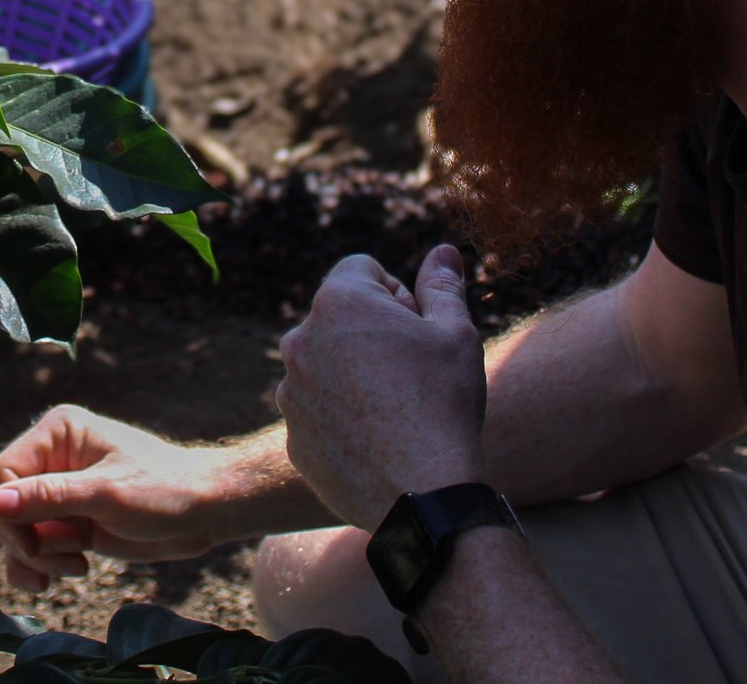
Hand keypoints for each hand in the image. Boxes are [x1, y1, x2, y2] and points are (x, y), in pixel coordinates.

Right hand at [0, 406, 238, 592]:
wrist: (205, 513)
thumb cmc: (165, 490)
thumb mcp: (106, 495)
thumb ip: (50, 498)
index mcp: (58, 433)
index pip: (2, 473)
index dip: (10, 512)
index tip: (36, 542)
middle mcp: (53, 458)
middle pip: (5, 506)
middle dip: (27, 540)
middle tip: (68, 559)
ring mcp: (60, 492)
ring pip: (15, 530)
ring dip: (34, 558)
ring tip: (74, 568)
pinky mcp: (69, 521)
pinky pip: (33, 546)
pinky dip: (36, 567)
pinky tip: (51, 582)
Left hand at [275, 249, 486, 532]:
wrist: (422, 495)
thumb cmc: (443, 404)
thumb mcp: (455, 333)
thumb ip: (442, 286)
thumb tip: (443, 251)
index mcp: (337, 303)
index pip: (363, 269)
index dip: (398, 293)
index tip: (419, 328)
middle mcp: (300, 341)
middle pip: (340, 317)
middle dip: (372, 331)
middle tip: (412, 370)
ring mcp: (291, 392)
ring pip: (326, 366)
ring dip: (354, 375)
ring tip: (397, 410)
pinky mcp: (293, 438)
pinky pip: (319, 413)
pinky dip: (342, 419)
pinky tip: (379, 442)